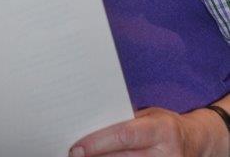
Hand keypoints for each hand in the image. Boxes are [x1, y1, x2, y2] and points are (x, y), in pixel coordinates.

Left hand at [68, 106, 228, 156]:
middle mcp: (166, 153)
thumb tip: (90, 123)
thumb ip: (125, 121)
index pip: (124, 136)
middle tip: (74, 154)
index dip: (98, 143)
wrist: (194, 142)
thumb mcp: (149, 115)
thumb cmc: (165, 124)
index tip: (77, 147)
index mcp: (162, 129)